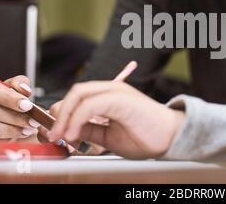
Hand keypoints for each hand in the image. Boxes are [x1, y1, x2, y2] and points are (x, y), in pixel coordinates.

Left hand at [48, 81, 184, 158]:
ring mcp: (117, 91)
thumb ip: (89, 130)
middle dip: (59, 113)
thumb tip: (68, 130)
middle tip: (53, 134)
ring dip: (65, 116)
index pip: (78, 97)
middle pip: (75, 92)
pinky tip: (74, 134)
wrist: (172, 137)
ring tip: (61, 135)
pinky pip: (91, 105)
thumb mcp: (109, 136)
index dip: (62, 113)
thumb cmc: (146, 136)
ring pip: (80, 93)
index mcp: (108, 97)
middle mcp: (111, 89)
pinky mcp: (121, 98)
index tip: (54, 133)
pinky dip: (77, 119)